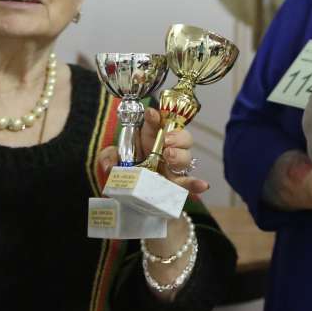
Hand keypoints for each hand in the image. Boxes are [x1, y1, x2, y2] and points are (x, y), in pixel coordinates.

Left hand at [95, 108, 209, 196]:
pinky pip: (190, 184)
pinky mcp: (176, 186)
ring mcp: (173, 168)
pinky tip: (202, 185)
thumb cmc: (125, 171)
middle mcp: (166, 150)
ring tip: (170, 157)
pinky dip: (196, 184)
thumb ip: (109, 157)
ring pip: (187, 157)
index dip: (155, 118)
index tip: (150, 114)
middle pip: (180, 137)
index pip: (157, 123)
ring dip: (181, 156)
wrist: (129, 196)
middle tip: (165, 141)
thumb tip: (109, 165)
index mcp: (150, 138)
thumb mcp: (113, 160)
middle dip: (176, 136)